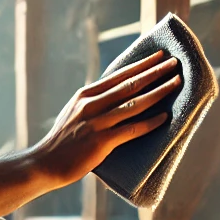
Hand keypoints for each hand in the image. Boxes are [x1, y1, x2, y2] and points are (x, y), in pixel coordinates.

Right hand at [32, 50, 181, 187]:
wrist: (44, 164)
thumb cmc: (63, 142)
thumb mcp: (75, 113)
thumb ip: (94, 104)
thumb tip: (117, 96)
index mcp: (85, 94)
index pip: (119, 75)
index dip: (141, 65)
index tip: (158, 56)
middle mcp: (91, 104)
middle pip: (130, 84)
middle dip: (154, 71)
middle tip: (174, 62)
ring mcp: (96, 122)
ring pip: (134, 103)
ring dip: (158, 91)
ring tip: (175, 82)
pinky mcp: (101, 141)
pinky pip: (131, 129)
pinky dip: (149, 122)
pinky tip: (164, 117)